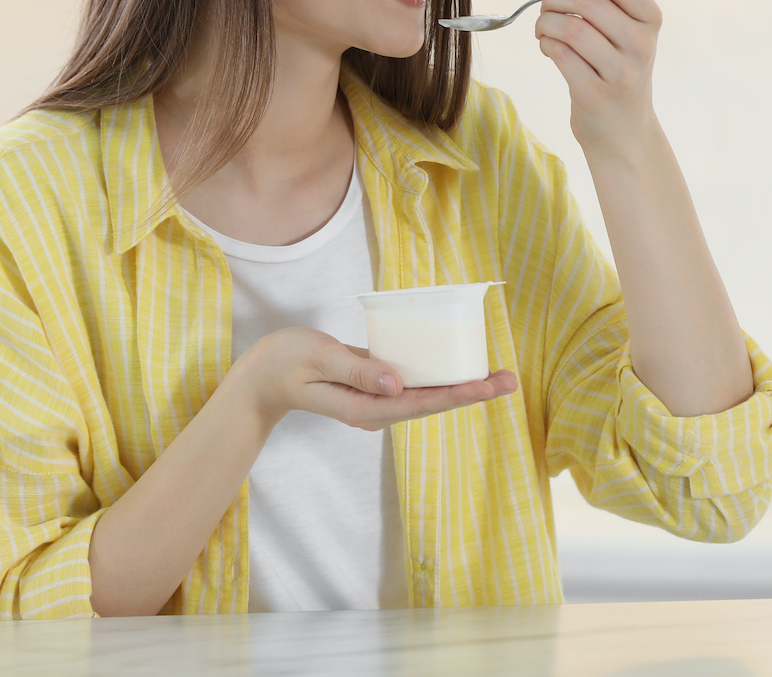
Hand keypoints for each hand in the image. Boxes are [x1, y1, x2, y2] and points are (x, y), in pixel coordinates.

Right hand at [226, 327, 516, 431]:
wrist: (260, 377)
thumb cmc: (285, 363)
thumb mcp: (318, 360)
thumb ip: (357, 371)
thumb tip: (398, 385)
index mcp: (365, 408)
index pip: (422, 404)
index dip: (459, 394)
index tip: (489, 387)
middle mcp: (377, 410)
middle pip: (434, 403)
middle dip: (473, 392)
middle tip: (511, 379)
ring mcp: (376, 401)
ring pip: (427, 396)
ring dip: (462, 385)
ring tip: (497, 375)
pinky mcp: (375, 387)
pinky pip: (413, 384)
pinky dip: (439, 376)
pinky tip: (457, 364)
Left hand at [534, 0, 661, 148]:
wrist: (624, 132)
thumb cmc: (619, 70)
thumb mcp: (628, 30)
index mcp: (650, 21)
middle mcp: (641, 45)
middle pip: (588, 1)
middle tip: (548, 7)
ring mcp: (620, 73)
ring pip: (570, 28)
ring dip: (546, 22)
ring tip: (544, 28)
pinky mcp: (595, 95)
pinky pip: (559, 55)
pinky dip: (546, 45)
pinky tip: (549, 48)